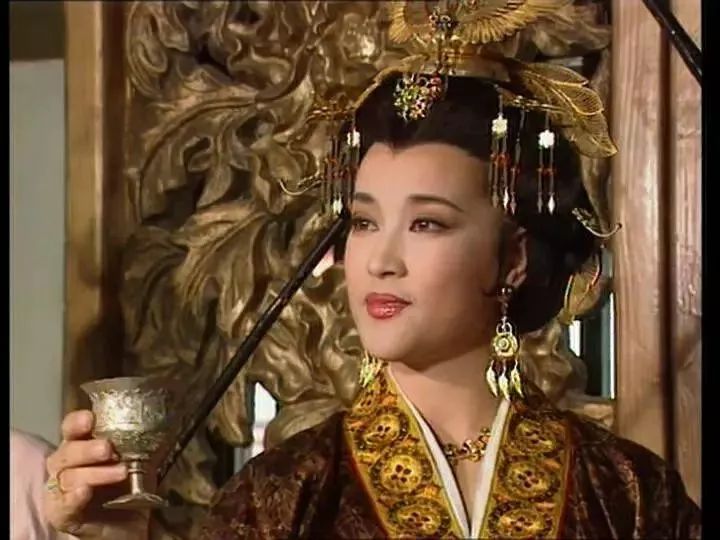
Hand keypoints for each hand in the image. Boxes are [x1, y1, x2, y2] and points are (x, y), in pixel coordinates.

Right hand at [44, 410, 149, 538]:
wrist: (129, 527)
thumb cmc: (129, 489)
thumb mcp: (138, 463)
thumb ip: (137, 446)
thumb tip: (152, 425)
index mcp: (81, 447)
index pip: (71, 430)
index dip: (77, 422)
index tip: (90, 418)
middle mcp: (66, 466)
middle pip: (66, 452)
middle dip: (87, 449)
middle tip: (108, 448)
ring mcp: (61, 491)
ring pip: (68, 477)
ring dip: (94, 473)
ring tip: (120, 472)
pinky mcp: (62, 516)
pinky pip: (61, 506)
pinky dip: (72, 498)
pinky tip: (84, 492)